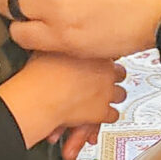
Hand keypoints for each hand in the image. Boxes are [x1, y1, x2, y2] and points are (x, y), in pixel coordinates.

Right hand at [0, 49, 124, 152]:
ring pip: (120, 95)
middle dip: (111, 78)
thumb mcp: (48, 49)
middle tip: (102, 81)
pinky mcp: (103, 111)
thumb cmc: (39, 74)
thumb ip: (58, 46)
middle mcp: (105, 71)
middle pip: (120, 73)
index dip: (101, 60)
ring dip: (111, 98)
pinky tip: (97, 116)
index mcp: (94, 52)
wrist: (41, 96)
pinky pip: (113, 115)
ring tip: (101, 99)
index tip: (96, 64)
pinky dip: (105, 117)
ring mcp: (106, 91)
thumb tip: (53, 42)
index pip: (109, 53)